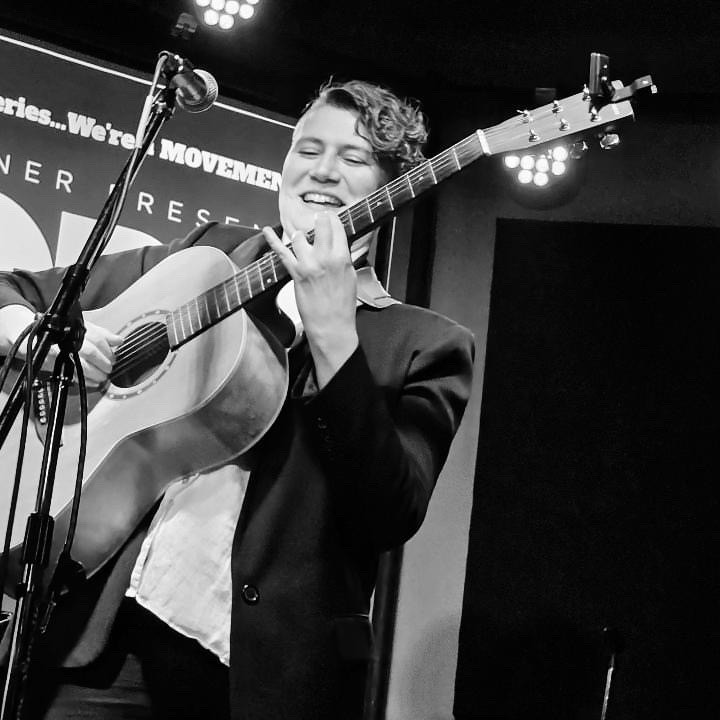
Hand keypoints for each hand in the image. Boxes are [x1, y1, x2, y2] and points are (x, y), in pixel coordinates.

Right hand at [0, 304, 121, 385]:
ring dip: (96, 373)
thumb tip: (119, 340)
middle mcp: (66, 338)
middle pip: (90, 351)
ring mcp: (58, 351)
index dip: (107, 349)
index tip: (114, 356)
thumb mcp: (82, 328)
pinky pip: (72, 375)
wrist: (31, 337)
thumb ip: (102, 334)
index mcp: (75, 327)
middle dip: (103, 361)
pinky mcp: (52, 364)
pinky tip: (93, 382)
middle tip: (109, 367)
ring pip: (82, 364)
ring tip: (103, 376)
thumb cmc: (60, 333)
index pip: (96, 337)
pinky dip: (86, 380)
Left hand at [263, 212, 358, 387]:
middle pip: (320, 223)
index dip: (332, 219)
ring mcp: (309, 264)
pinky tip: (267, 230)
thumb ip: (343, 258)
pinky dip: (272, 240)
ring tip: (303, 243)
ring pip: (300, 236)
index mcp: (343, 258)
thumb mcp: (350, 277)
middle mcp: (326, 258)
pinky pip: (282, 252)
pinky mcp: (296, 273)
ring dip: (300, 237)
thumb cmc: (342, 306)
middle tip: (316, 221)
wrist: (332, 327)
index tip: (329, 217)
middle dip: (318, 220)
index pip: (337, 226)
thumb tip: (337, 245)